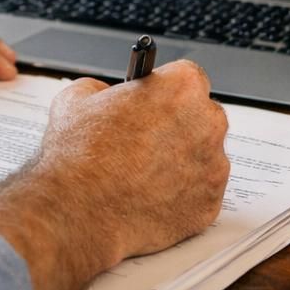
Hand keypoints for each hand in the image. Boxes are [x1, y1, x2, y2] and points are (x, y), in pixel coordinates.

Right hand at [0, 61, 228, 289]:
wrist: (77, 212)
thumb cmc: (77, 156)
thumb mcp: (77, 97)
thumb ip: (105, 89)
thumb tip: (109, 97)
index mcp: (182, 88)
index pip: (187, 77)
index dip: (166, 89)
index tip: (155, 100)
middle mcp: (208, 124)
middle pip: (202, 115)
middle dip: (178, 124)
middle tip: (146, 138)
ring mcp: (213, 168)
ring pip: (204, 156)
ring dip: (182, 160)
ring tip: (143, 172)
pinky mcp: (210, 204)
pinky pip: (201, 192)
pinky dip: (182, 194)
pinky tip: (150, 195)